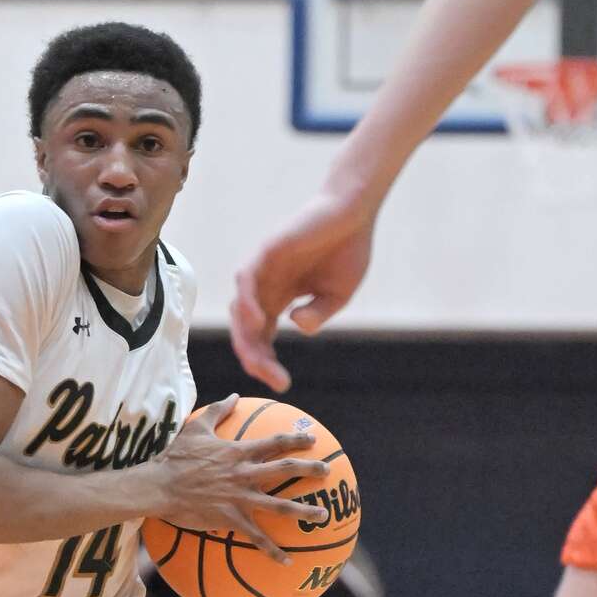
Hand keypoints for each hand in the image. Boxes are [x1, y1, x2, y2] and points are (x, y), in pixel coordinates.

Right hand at [150, 395, 320, 564]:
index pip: (274, 442)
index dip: (296, 440)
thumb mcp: (196, 428)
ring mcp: (238, 498)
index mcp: (238, 452)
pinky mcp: (230, 519)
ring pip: (278, 506)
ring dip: (303, 511)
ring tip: (323, 516)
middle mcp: (244, 474)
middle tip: (328, 471)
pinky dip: (272, 550)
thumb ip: (218, 410)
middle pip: (284, 470)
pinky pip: (256, 537)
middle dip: (310, 469)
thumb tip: (234, 395)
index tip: (313, 439)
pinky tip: (287, 560)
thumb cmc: (174, 457)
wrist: (158, 486)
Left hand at [230, 186, 376, 392]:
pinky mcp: (265, 252)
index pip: (261, 339)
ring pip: (241, 310)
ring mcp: (262, 270)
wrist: (355, 212)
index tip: (283, 384)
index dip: (267, 364)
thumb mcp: (337, 296)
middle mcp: (264, 288)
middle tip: (270, 377)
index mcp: (278, 301)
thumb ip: (318, 314)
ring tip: (258, 359)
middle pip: (246, 331)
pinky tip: (258, 323)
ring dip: (246, 337)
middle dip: (255, 358)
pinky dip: (247, 302)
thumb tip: (297, 324)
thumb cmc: (347, 250)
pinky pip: (246, 280)